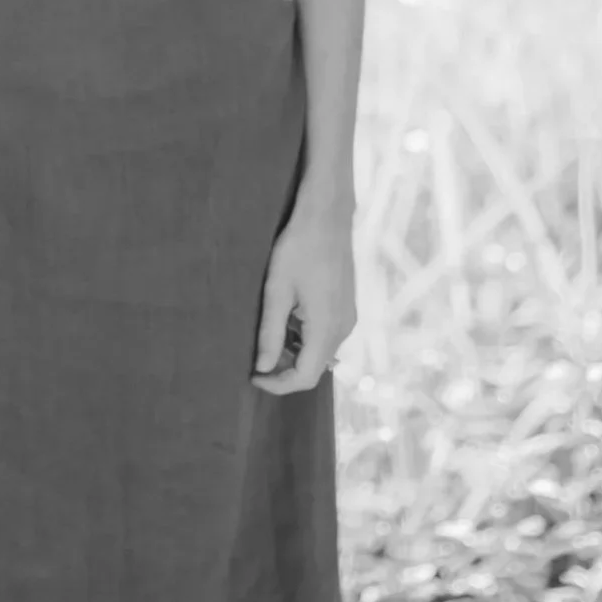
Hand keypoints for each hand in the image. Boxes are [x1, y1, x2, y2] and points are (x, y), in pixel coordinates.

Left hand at [251, 201, 355, 394]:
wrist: (328, 216)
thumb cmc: (298, 248)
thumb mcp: (277, 291)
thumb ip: (271, 333)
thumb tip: (264, 368)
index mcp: (326, 328)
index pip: (305, 377)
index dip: (277, 384)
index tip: (253, 375)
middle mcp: (344, 329)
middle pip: (314, 369)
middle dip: (284, 370)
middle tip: (257, 355)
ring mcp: (348, 319)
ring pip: (320, 353)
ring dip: (294, 353)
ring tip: (270, 331)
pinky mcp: (347, 308)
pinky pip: (326, 337)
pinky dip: (305, 339)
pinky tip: (288, 317)